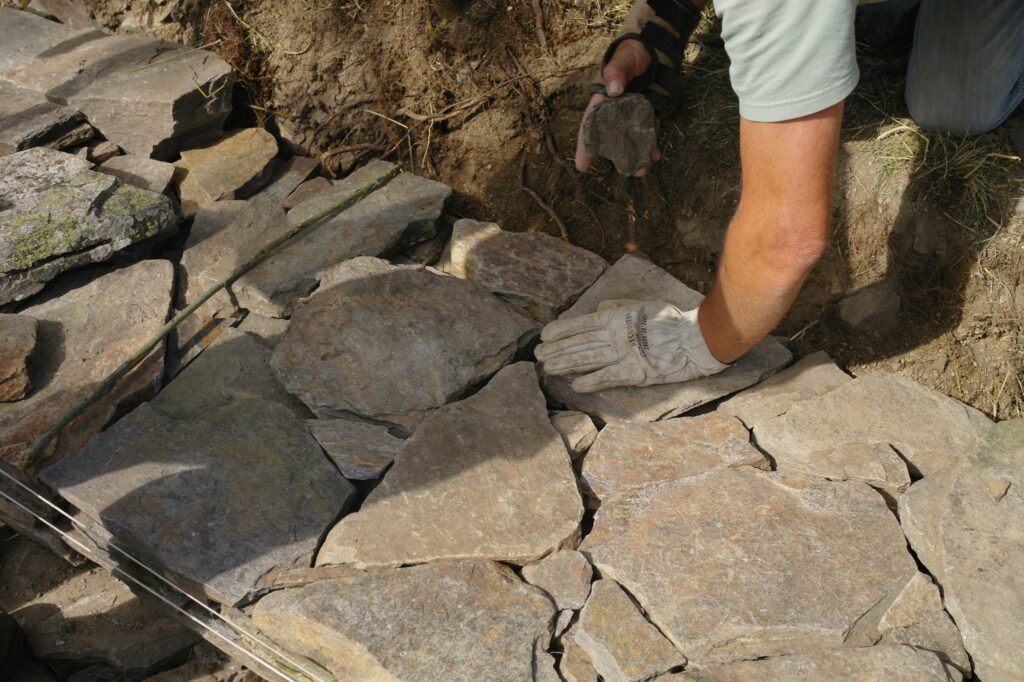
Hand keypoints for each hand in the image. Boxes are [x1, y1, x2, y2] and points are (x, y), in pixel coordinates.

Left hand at [535, 299, 728, 392]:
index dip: (561, 331)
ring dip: (565, 364)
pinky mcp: (635, 373)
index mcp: (616, 318)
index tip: (544, 335)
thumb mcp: (642, 305)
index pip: (581, 325)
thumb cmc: (671, 319)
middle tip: (537, 355)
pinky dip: (590, 381)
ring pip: (587, 360)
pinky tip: (575, 385)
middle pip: (579, 344)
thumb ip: (618, 306)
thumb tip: (597, 310)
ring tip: (548, 368)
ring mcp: (624, 355)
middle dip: (556, 350)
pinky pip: (608, 377)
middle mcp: (615, 336)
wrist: (696, 338)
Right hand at [576, 40, 661, 175]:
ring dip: (636, 155)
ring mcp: (630, 116)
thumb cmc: (630, 55)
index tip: (583, 167)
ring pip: (630, 140)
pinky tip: (655, 156)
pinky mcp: (645, 116)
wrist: (650, 51)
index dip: (585, 147)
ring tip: (642, 170)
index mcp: (602, 103)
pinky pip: (646, 133)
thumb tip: (614, 90)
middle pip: (611, 140)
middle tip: (624, 173)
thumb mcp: (622, 61)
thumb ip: (617, 73)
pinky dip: (650, 145)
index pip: (590, 127)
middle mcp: (614, 114)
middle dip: (616, 157)